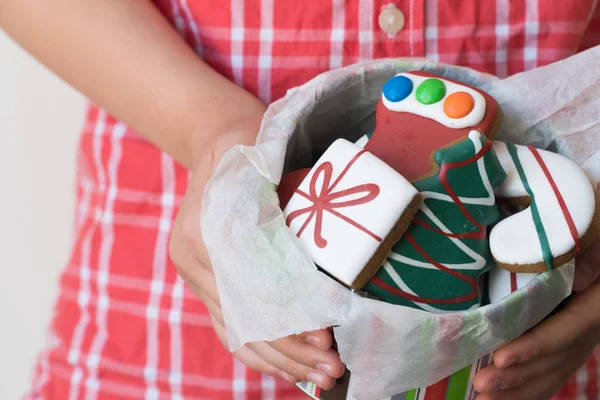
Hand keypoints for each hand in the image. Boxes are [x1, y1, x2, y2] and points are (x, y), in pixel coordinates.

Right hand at [169, 121, 344, 388]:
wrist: (217, 138)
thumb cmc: (246, 143)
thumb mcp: (259, 158)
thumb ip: (273, 200)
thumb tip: (310, 262)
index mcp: (200, 233)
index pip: (248, 292)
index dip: (287, 320)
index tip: (325, 337)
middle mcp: (192, 262)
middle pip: (243, 321)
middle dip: (291, 352)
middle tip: (333, 371)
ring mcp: (197, 274)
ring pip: (237, 333)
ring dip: (281, 361)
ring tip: (323, 378)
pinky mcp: (207, 280)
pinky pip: (232, 327)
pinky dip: (263, 350)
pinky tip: (292, 367)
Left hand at [474, 184, 599, 399]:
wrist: (593, 232)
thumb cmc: (587, 221)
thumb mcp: (592, 224)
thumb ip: (589, 248)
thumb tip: (580, 277)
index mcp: (596, 299)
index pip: (567, 328)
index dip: (536, 346)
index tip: (502, 357)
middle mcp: (589, 323)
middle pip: (555, 357)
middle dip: (518, 375)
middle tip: (482, 384)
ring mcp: (578, 335)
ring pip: (552, 369)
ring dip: (518, 388)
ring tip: (484, 397)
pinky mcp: (564, 339)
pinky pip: (550, 369)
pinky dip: (527, 388)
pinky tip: (499, 398)